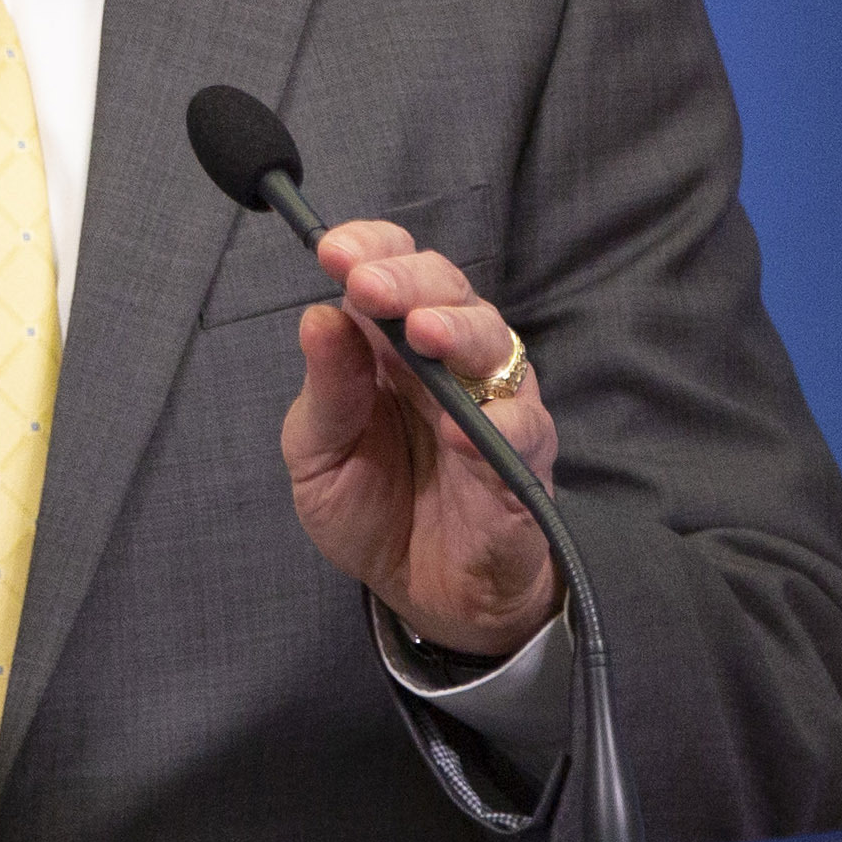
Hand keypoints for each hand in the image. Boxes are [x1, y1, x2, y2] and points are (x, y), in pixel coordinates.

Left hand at [280, 220, 559, 654]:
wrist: (421, 593)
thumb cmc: (372, 507)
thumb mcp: (319, 453)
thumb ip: (326, 389)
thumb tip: (317, 316)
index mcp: (391, 347)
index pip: (393, 271)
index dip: (371, 249)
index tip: (333, 250)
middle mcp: (449, 363)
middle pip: (448, 292)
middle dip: (409, 280)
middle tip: (369, 285)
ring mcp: (494, 407)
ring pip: (495, 345)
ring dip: (459, 332)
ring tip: (425, 334)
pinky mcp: (524, 464)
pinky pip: (522, 432)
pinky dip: (495, 427)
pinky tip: (461, 430)